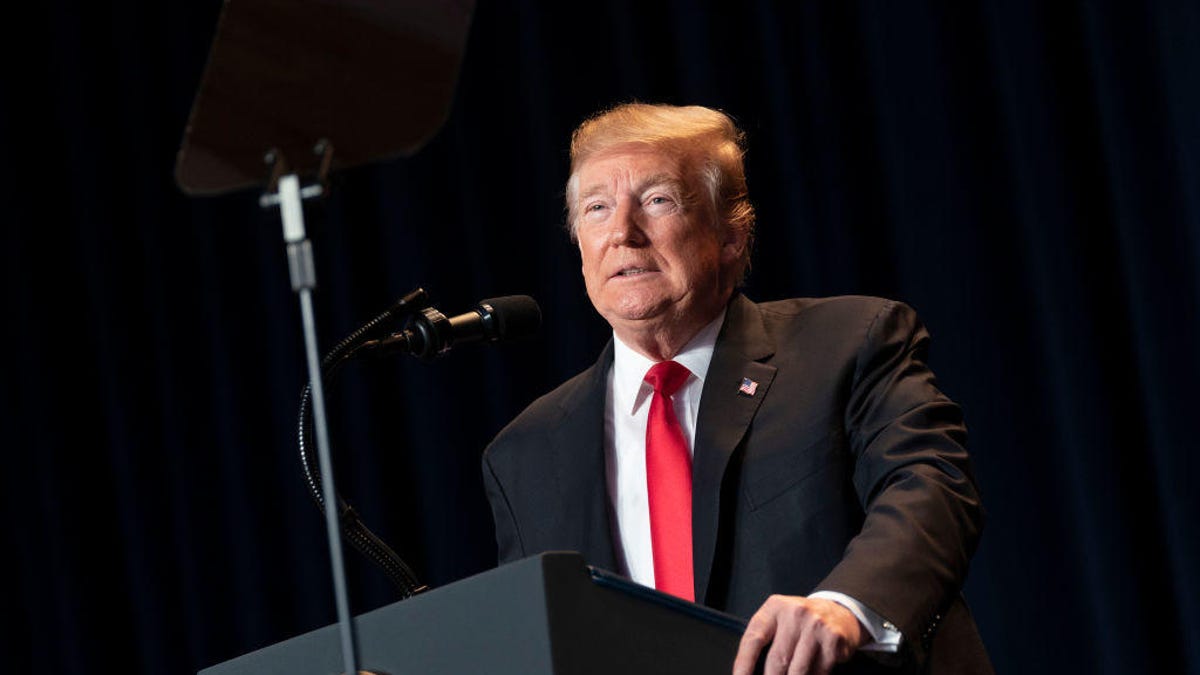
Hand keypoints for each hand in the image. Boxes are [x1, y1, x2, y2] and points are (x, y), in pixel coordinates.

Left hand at [732, 595, 866, 674]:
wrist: (839, 611)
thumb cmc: (801, 621)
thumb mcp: (780, 620)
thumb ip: (765, 640)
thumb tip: (750, 672)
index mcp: (774, 607)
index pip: (753, 639)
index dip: (743, 664)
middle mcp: (795, 613)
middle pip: (776, 661)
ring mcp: (816, 625)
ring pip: (798, 671)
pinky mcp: (833, 639)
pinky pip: (819, 672)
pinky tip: (812, 673)